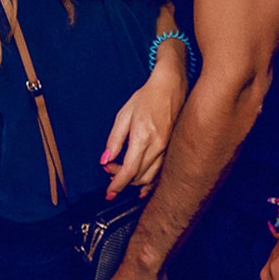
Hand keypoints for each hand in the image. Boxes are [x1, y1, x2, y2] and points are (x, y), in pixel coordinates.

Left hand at [101, 77, 176, 199]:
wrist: (171, 87)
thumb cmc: (147, 98)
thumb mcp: (124, 115)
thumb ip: (114, 140)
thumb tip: (105, 159)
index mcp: (143, 137)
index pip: (129, 170)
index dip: (118, 183)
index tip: (109, 192)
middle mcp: (158, 146)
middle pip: (139, 176)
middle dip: (122, 180)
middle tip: (109, 170)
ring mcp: (168, 149)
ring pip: (151, 177)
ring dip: (134, 181)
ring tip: (121, 173)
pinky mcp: (173, 149)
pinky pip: (161, 172)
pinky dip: (150, 182)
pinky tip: (142, 187)